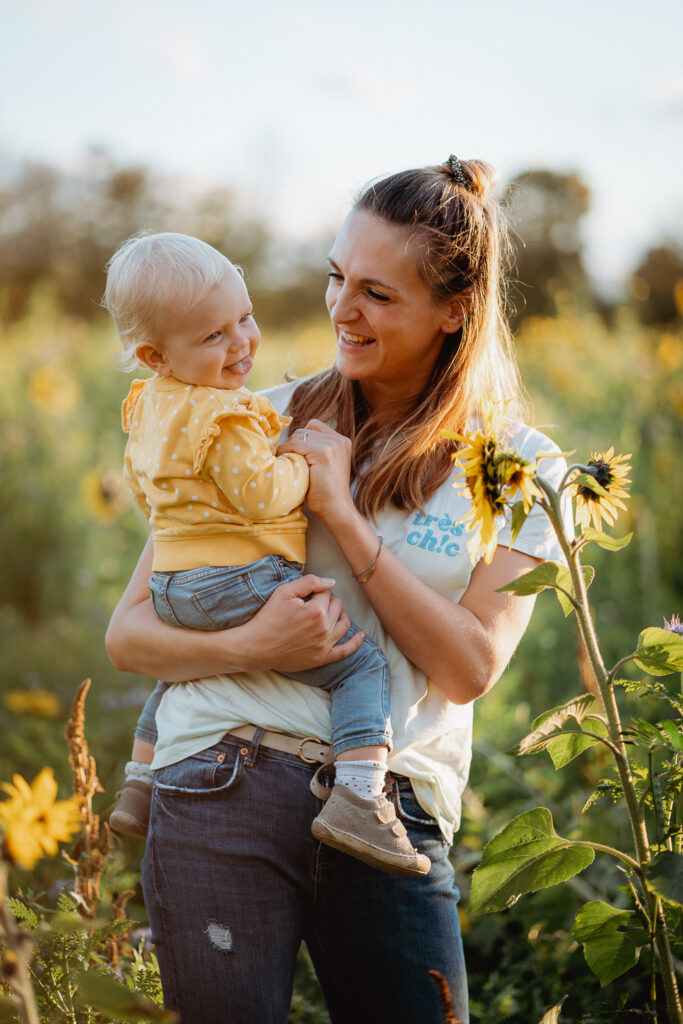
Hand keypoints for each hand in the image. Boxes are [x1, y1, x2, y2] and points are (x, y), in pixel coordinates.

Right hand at [240, 573, 363, 671]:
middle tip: (312, 603)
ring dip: (341, 615)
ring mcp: (324, 645)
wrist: (256, 647)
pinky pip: (345, 651)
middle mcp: (324, 629)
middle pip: (337, 607)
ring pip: (344, 625)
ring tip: (332, 611)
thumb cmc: (268, 618)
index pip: (326, 593)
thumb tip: (331, 582)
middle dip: (328, 601)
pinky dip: (355, 643)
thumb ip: (310, 582)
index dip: (315, 591)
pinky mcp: (321, 658)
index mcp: (317, 611)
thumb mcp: (285, 592)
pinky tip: (362, 636)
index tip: (303, 596)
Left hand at [277, 420, 356, 529]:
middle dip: (293, 444)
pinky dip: (286, 451)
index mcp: (342, 441)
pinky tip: (286, 463)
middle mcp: (339, 440)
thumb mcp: (325, 465)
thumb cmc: (326, 492)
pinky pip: (295, 444)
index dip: (301, 438)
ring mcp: (332, 445)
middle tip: (287, 459)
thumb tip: (291, 439)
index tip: (294, 453)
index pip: (314, 426)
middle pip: (304, 430)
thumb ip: (316, 450)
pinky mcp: (322, 452)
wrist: (335, 509)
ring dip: (289, 448)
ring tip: (288, 463)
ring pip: (298, 436)